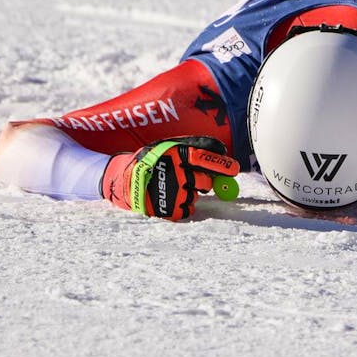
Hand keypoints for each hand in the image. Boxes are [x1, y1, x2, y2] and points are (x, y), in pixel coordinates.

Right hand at [100, 136, 239, 220]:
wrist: (122, 181)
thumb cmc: (151, 161)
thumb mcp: (169, 146)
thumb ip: (195, 146)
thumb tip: (223, 150)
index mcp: (175, 155)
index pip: (205, 160)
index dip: (223, 165)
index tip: (234, 169)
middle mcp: (175, 174)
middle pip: (205, 183)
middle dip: (204, 183)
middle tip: (194, 180)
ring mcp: (171, 193)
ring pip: (195, 197)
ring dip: (189, 193)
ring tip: (170, 187)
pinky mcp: (167, 210)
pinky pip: (187, 210)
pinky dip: (182, 206)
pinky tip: (168, 198)